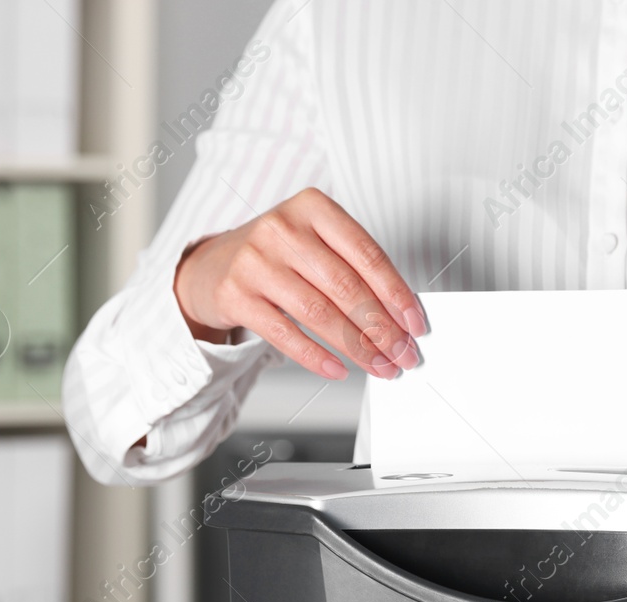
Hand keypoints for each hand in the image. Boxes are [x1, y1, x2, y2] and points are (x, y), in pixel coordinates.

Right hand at [173, 188, 425, 379]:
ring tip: (380, 366)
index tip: (415, 324)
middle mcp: (282, 228)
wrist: (211, 266)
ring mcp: (255, 261)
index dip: (396, 294)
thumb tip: (399, 316)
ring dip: (357, 347)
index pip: (366, 254)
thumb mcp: (314, 244)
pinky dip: (316, 357)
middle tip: (402, 354)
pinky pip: (284, 334)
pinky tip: (339, 369)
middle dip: (382, 328)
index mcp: (312, 208)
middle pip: (346, 287)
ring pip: (319, 313)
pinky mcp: (235, 295)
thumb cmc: (277, 255)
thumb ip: (353, 269)